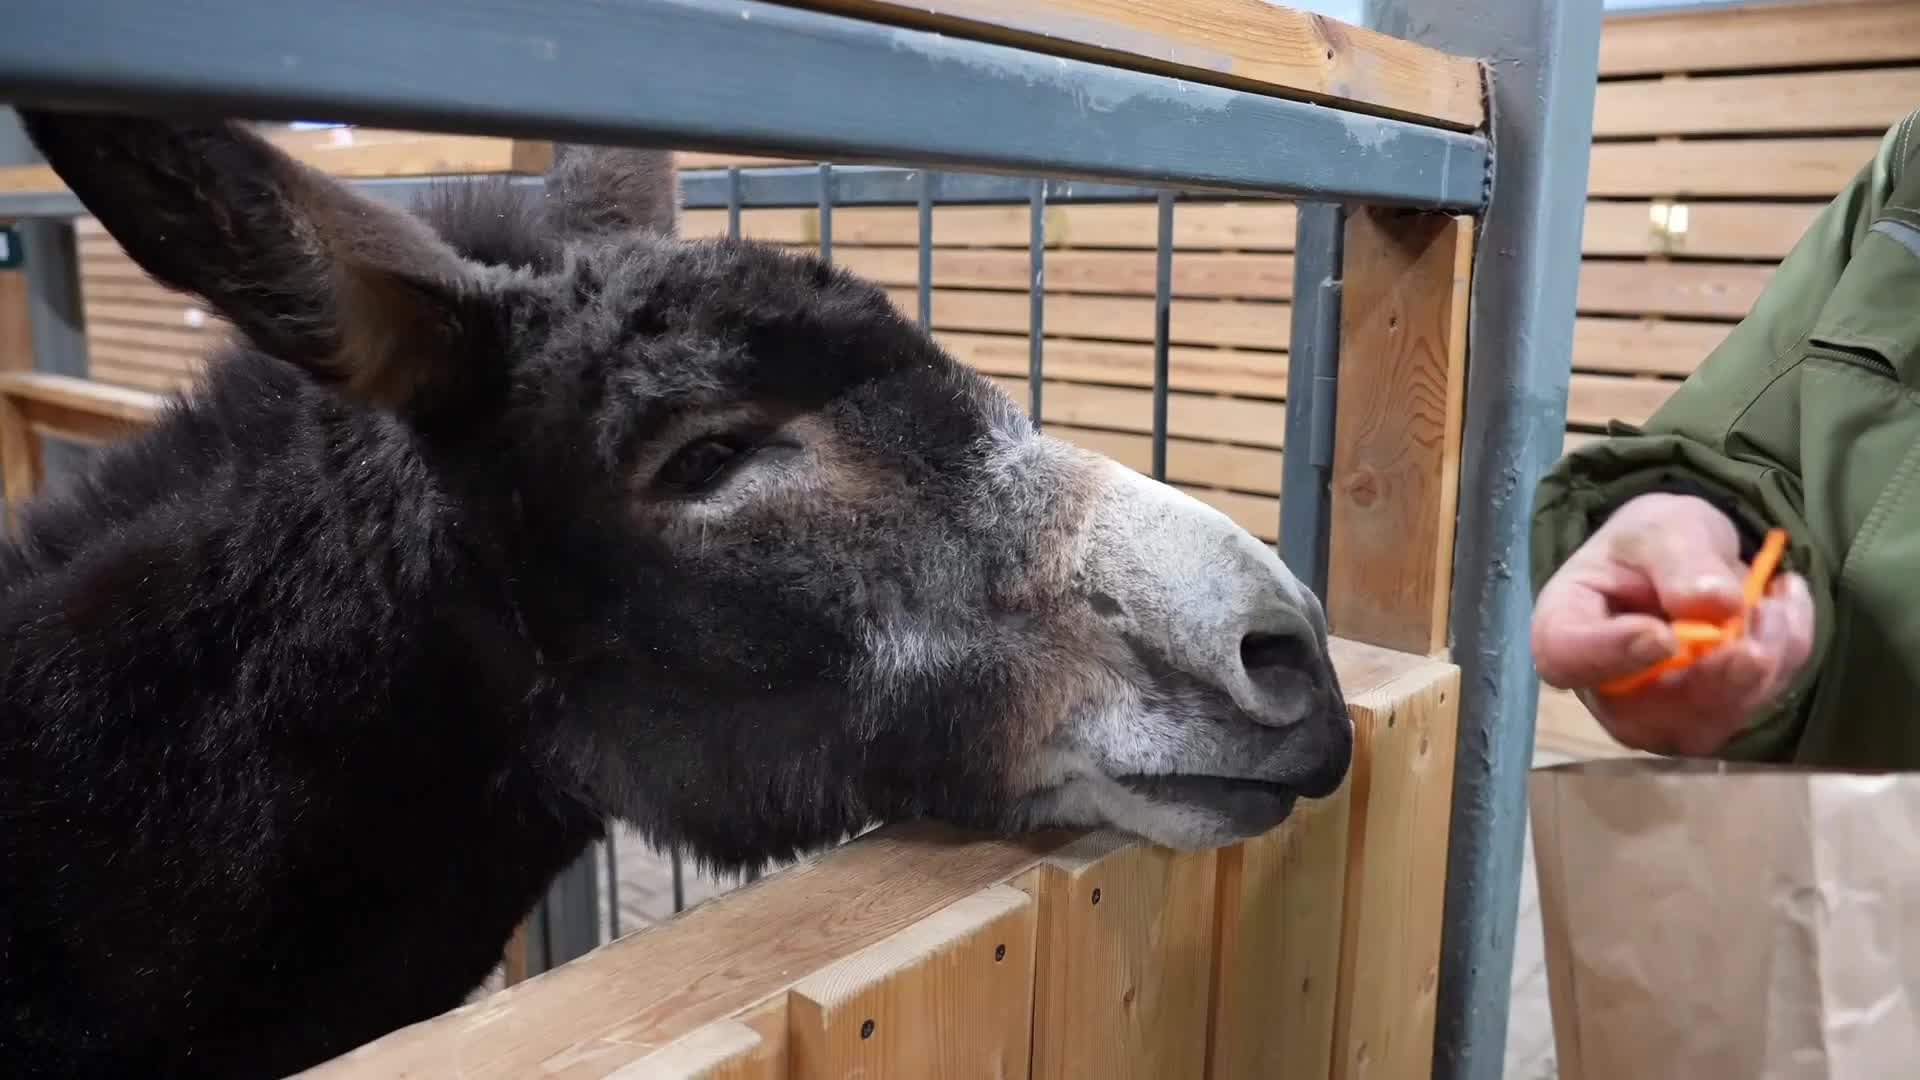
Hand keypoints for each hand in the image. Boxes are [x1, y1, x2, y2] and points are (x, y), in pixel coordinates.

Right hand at [1530, 493, 1814, 755]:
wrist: (1683, 560)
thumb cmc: (1651, 542)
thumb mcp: (1661, 527)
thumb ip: (1679, 559)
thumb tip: (1715, 603)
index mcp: (1565, 626)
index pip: (1567, 657)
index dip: (1611, 654)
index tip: (1662, 636)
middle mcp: (1600, 687)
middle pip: (1642, 715)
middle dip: (1711, 681)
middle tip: (1758, 627)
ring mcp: (1651, 715)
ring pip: (1703, 724)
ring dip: (1757, 669)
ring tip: (1776, 603)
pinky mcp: (1702, 721)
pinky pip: (1748, 710)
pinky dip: (1782, 661)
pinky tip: (1783, 611)